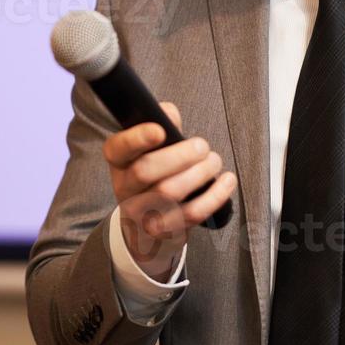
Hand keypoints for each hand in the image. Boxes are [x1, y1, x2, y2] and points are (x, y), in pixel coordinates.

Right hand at [103, 101, 236, 281]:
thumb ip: (160, 125)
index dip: (137, 138)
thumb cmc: (153, 176)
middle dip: (180, 155)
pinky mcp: (164, 230)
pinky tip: (226, 181)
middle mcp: (124, 188)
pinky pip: (191, 213)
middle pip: (145, 171)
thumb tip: (168, 113)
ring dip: (200, 172)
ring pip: (169, 192)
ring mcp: (142, 213)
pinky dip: (215, 195)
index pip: (118, 148)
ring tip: (213, 161)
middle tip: (202, 146)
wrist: (144, 226)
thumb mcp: (148, 150)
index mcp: (119, 162)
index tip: (160, 131)